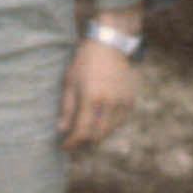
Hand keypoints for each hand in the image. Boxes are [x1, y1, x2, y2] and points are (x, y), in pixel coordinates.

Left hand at [57, 37, 138, 151]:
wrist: (109, 46)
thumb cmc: (85, 63)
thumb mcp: (70, 83)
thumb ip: (67, 108)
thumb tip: (62, 130)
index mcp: (91, 98)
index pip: (82, 131)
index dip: (72, 142)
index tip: (64, 146)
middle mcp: (109, 103)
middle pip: (97, 135)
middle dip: (85, 142)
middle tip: (74, 142)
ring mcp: (123, 102)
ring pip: (110, 130)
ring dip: (97, 135)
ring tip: (86, 133)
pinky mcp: (130, 101)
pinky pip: (119, 122)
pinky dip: (109, 126)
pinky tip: (99, 121)